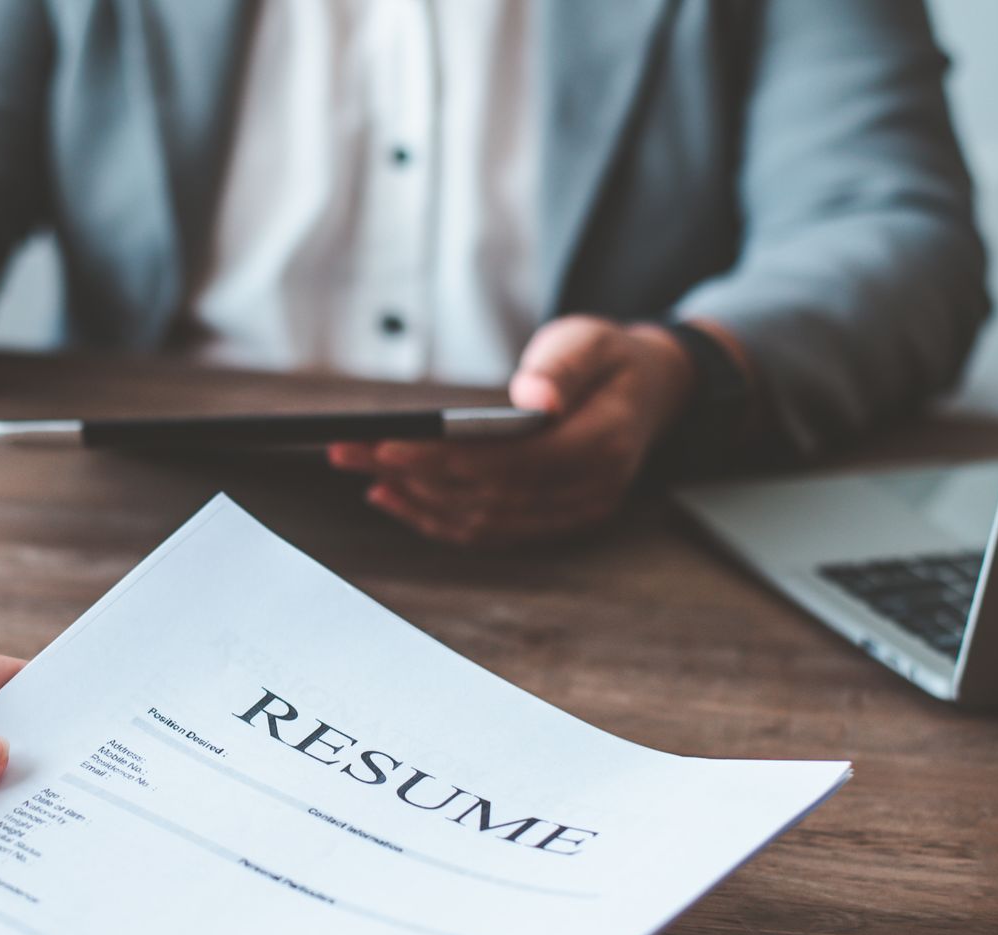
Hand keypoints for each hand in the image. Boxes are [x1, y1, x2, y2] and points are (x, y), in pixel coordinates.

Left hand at [329, 318, 697, 545]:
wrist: (648, 390)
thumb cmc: (608, 358)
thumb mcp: (590, 340)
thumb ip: (563, 367)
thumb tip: (534, 398)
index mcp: (604, 443)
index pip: (513, 464)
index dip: (446, 460)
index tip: (388, 446)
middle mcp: (590, 490)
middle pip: (486, 495)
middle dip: (412, 475)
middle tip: (349, 451)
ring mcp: (573, 513)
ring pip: (482, 521)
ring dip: (416, 501)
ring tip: (362, 471)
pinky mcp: (551, 521)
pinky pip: (487, 530)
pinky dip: (436, 518)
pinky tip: (394, 496)